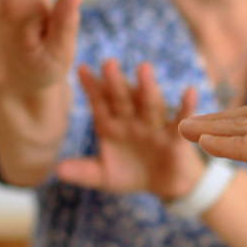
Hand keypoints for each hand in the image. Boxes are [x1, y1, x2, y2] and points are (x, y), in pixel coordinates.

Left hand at [57, 59, 203, 198]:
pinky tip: (189, 91)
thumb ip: (83, 172)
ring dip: (147, 88)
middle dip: (116, 82)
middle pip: (123, 99)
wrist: (165, 184)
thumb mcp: (105, 176)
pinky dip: (186, 106)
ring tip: (143, 69)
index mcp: (112, 125)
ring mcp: (153, 126)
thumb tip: (58, 169)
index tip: (82, 69)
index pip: (100, 104)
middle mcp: (132, 120)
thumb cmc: (132, 173)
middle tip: (108, 62)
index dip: (92, 88)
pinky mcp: (174, 136)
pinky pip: (181, 119)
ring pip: (150, 104)